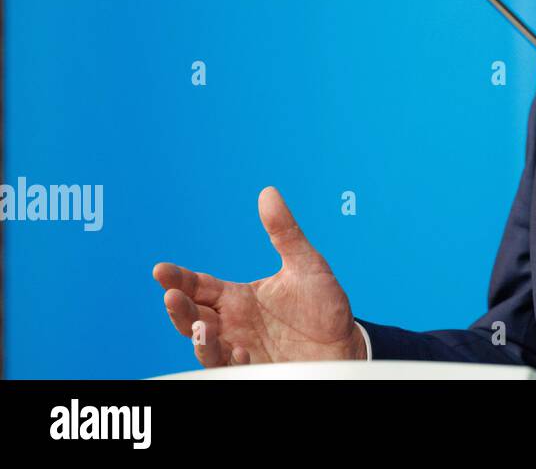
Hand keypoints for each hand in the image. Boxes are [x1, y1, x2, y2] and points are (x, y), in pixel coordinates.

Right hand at [153, 187, 366, 366]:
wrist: (346, 345)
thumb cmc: (323, 306)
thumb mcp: (307, 265)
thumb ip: (285, 232)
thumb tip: (268, 192)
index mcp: (238, 299)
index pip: (199, 286)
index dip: (178, 278)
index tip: (160, 270)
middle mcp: (233, 325)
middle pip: (193, 317)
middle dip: (179, 309)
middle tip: (172, 297)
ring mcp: (241, 351)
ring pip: (206, 348)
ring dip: (200, 340)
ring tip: (203, 328)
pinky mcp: (255, 372)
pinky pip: (232, 370)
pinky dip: (230, 361)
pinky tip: (239, 351)